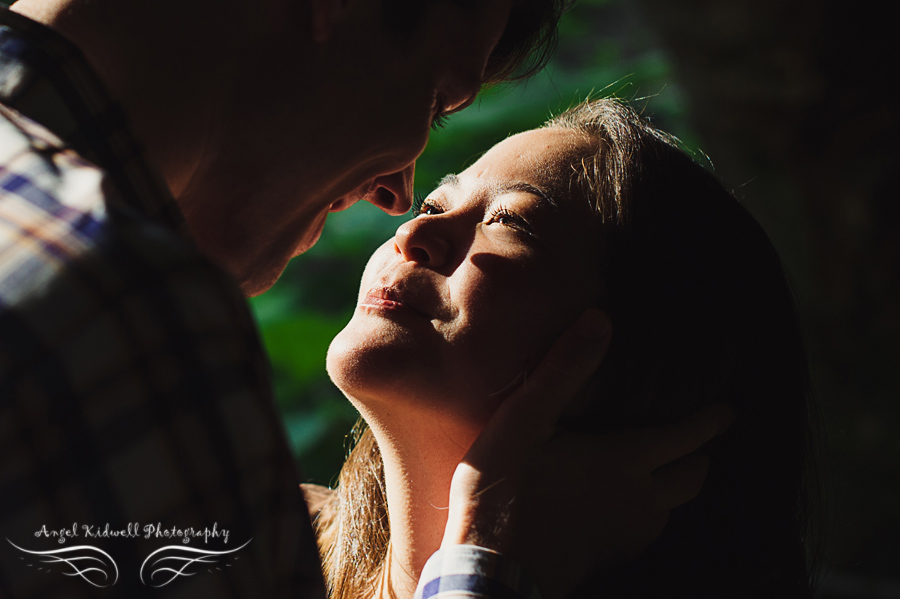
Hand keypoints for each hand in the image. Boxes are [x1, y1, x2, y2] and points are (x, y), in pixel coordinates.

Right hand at [441, 308, 733, 597]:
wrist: (492, 570)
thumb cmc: (504, 489)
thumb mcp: (526, 419)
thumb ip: (565, 370)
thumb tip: (600, 319)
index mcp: (625, 461)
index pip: (686, 437)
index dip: (710, 421)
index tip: (728, 411)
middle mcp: (638, 499)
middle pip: (692, 478)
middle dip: (702, 456)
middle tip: (701, 441)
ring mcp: (625, 533)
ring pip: (673, 508)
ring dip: (679, 486)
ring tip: (669, 469)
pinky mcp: (607, 555)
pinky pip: (648, 531)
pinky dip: (653, 512)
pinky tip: (629, 507)